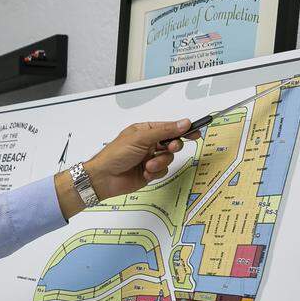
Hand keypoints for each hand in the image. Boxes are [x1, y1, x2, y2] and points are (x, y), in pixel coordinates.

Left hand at [81, 119, 195, 201]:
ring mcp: (149, 158)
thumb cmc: (116, 154)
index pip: (169, 128)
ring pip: (168, 158)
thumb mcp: (141, 138)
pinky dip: (155, 172)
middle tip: (168, 148)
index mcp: (145, 131)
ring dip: (160, 162)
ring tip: (147, 165)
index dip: (182, 129)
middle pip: (172, 143)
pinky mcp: (149, 172)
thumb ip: (164, 131)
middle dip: (172, 146)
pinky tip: (144, 172)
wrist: (104, 177)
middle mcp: (148, 144)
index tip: (195, 132)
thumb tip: (184, 123)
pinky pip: (162, 171)